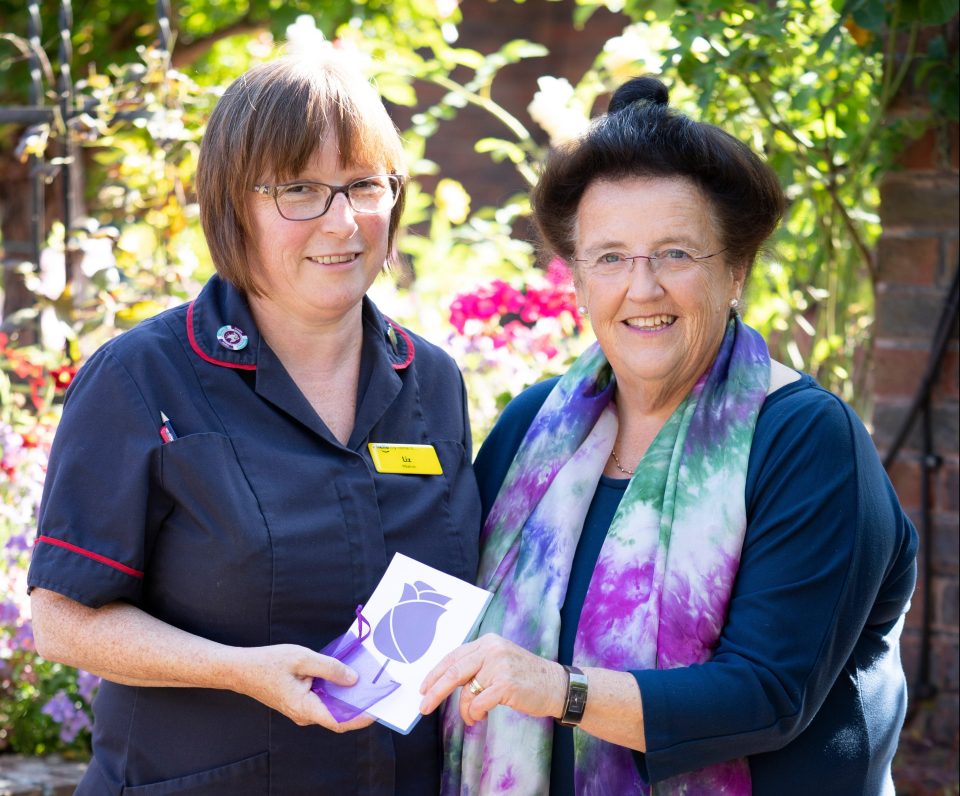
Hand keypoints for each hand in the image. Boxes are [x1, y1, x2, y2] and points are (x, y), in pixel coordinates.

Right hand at [234, 644, 374, 731]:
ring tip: (367, 678)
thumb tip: (353, 679)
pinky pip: (323, 700)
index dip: (362, 717)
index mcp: (304, 707)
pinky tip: (346, 675)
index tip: (379, 707)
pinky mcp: (300, 702)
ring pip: (331, 706)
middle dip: (360, 703)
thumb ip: (329, 668)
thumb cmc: (267, 663)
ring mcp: (302, 709)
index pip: (339, 721)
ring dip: (348, 695)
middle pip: (338, 715)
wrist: (241, 670)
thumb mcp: (302, 658)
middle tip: (379, 687)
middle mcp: (304, 714)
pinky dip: (336, 690)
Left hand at [419, 633, 566, 725]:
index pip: (453, 656)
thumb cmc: (525, 678)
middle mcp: (491, 649)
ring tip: (473, 718)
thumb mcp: (498, 662)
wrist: (556, 685)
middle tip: (423, 707)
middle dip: (435, 691)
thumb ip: (475, 667)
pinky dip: (475, 713)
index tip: (423, 688)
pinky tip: (480, 717)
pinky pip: (478, 703)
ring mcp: (499, 665)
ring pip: (466, 691)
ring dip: (464, 710)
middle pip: (453, 671)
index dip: (435, 673)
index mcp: (487, 642)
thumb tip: (445, 683)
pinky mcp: (506, 684)